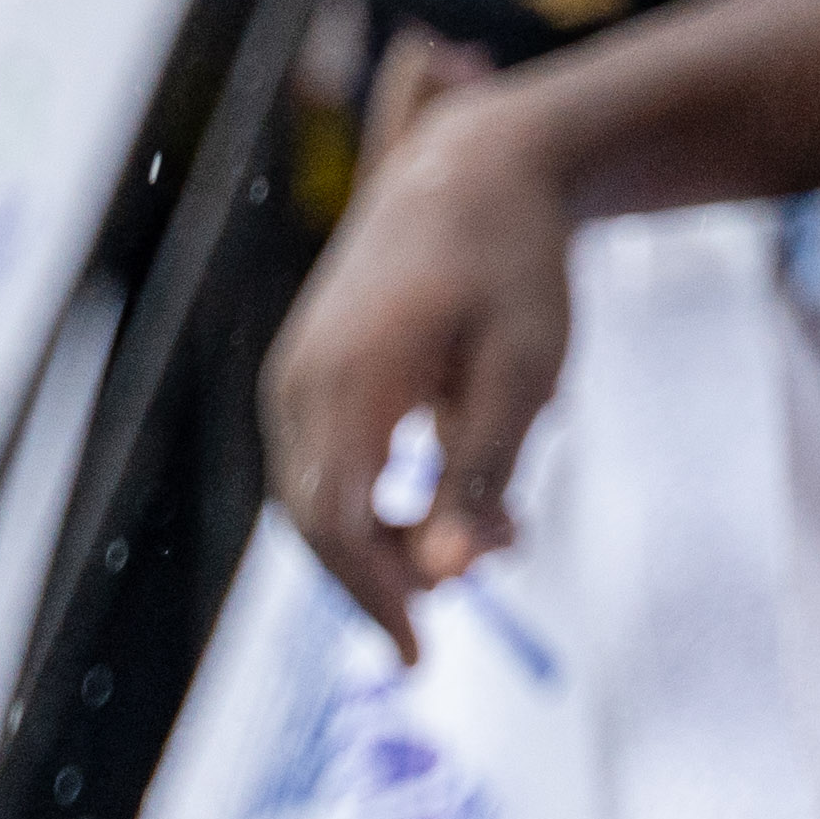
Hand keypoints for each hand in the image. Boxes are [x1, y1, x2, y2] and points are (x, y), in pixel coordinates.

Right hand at [264, 78, 579, 656]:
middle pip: (318, 520)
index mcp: (347, 378)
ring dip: (392, 537)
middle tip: (478, 586)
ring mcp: (294, 371)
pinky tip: (459, 502)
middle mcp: (299, 379)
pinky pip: (330, 461)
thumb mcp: (525, 372)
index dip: (373, 599)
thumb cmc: (516, 265)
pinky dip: (381, 498)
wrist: (479, 163)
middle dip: (390, 573)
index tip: (421, 656)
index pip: (335, 524)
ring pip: (321, 495)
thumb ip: (480, 474)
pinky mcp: (310, 369)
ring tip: (498, 535)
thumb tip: (445, 578)